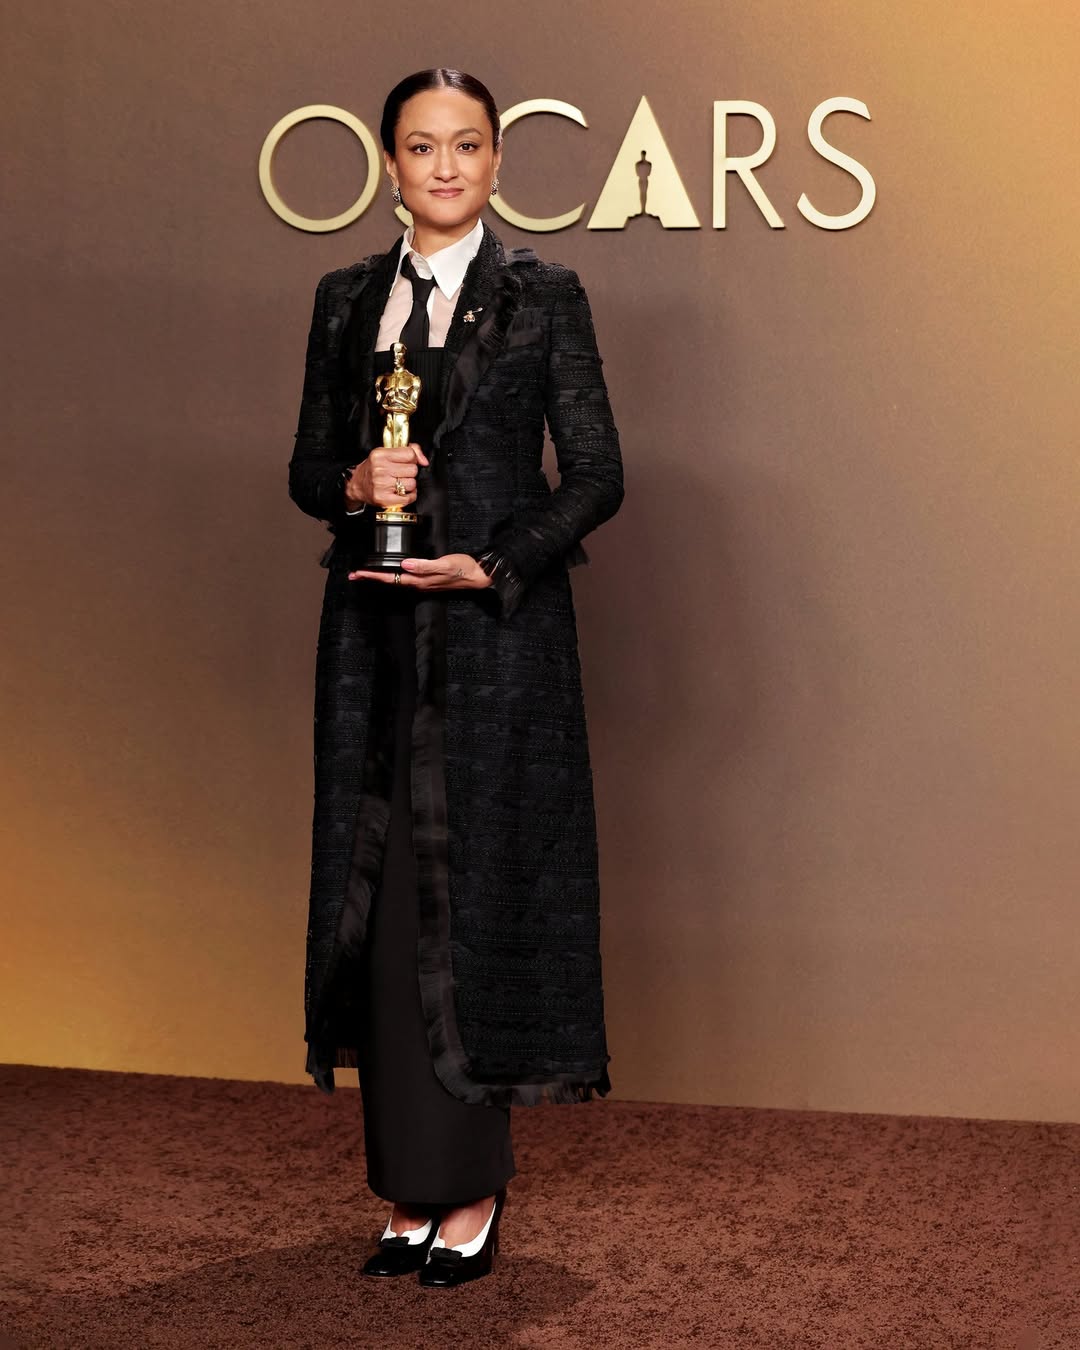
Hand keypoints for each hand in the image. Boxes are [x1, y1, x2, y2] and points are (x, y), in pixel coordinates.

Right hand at [346, 442, 428, 511]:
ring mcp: (382, 485)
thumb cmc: (374, 468)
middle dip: (410, 472)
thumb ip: (408, 450)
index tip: (408, 461)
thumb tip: (424, 460)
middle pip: (413, 470)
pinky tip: (402, 492)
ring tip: (399, 482)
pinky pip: (408, 498)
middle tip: (401, 473)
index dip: (412, 458)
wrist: (358, 485)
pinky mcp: (384, 499)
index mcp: (380, 455)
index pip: (410, 454)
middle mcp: (380, 469)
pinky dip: (409, 496)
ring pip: (412, 484)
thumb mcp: (386, 453)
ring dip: (409, 484)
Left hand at [348, 553, 492, 589]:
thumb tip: (405, 565)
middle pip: (390, 581)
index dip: (373, 576)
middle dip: (372, 577)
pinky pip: (405, 578)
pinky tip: (392, 571)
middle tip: (354, 574)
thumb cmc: (463, 569)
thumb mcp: (444, 565)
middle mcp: (418, 583)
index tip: (358, 573)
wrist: (478, 576)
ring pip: (396, 580)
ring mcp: (423, 582)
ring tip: (367, 573)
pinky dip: (393, 574)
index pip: (391, 578)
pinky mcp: (427, 579)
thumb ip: (424, 566)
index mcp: (419, 580)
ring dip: (381, 577)